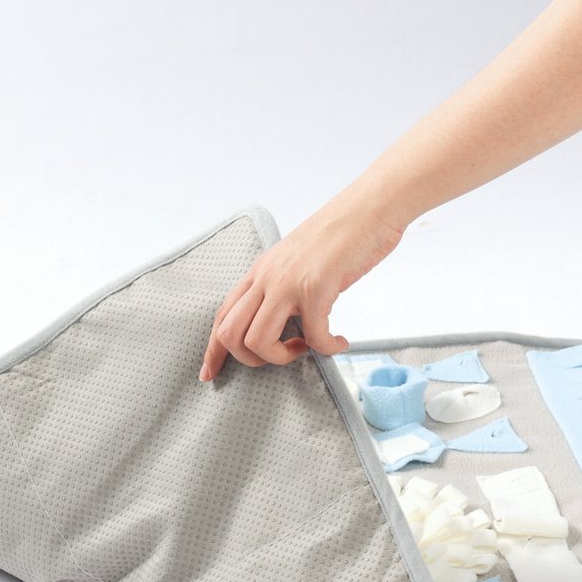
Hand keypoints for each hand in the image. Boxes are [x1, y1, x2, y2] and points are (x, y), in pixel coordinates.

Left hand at [199, 201, 404, 380]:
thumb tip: (286, 320)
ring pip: (258, 342)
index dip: (213, 350)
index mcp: (259, 271)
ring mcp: (288, 283)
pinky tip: (340, 341)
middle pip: (230, 334)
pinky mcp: (316, 288)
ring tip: (307, 348)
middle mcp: (266, 277)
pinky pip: (313, 338)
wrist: (370, 207)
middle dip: (252, 360)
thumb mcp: (297, 261)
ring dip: (282, 358)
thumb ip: (283, 286)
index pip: (222, 315)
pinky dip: (328, 348)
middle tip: (285, 354)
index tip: (210, 374)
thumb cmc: (341, 235)